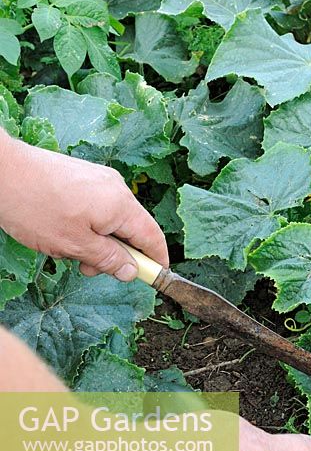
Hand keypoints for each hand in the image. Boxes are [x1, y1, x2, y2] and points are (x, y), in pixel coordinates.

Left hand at [0, 132, 167, 280]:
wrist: (3, 171)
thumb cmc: (36, 207)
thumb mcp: (74, 244)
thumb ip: (108, 259)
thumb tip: (132, 270)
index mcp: (121, 205)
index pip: (152, 237)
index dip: (156, 260)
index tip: (154, 278)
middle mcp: (116, 188)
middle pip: (131, 229)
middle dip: (115, 254)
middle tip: (89, 269)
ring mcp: (99, 180)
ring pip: (110, 220)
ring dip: (95, 242)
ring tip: (66, 250)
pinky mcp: (83, 177)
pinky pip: (95, 208)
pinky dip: (85, 226)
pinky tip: (61, 231)